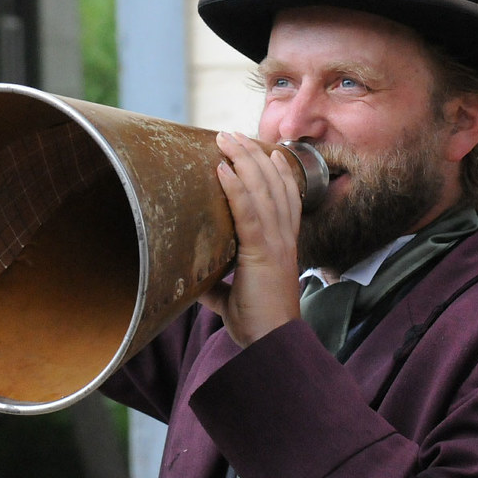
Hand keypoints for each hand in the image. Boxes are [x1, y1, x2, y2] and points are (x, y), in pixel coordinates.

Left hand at [198, 132, 302, 346]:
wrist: (273, 343)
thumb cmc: (258, 323)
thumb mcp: (233, 300)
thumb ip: (217, 287)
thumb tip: (192, 282)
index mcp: (282, 245)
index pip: (285, 198)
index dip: (276, 171)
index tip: (264, 149)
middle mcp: (283, 238)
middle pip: (273, 184)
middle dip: (254, 155)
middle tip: (234, 134)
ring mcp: (275, 243)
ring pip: (262, 190)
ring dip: (244, 159)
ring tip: (227, 138)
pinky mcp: (262, 252)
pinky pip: (249, 212)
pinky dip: (236, 186)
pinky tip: (224, 168)